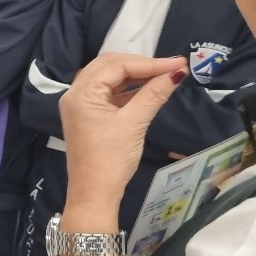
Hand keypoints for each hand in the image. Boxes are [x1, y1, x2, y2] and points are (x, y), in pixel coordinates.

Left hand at [61, 53, 186, 215]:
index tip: (179, 64)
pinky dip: (130, 89)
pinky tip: (150, 88)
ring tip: (166, 74)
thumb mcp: (133, 124)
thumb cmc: (110, 159)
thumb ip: (153, 95)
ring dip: (137, 75)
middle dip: (142, 65)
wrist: (94, 192)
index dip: (149, 63)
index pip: (116, 66)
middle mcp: (76, 94)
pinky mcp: (90, 115)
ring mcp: (82, 105)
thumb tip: (175, 73)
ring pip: (110, 79)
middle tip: (173, 67)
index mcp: (80, 93)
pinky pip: (110, 93)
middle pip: (110, 67)